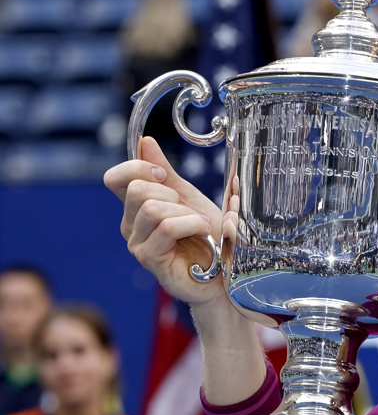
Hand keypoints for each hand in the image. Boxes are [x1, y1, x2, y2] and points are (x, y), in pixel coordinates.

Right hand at [104, 136, 225, 307]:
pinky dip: (191, 225)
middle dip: (171, 194)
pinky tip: (202, 234)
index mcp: (137, 208)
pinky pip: (166, 227)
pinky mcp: (150, 259)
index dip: (137, 167)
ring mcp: (137, 244)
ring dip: (186, 213)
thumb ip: (166, 174)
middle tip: (189, 211)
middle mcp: (131, 226)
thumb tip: (145, 142)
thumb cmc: (208, 238)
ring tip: (200, 226)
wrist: (225, 272)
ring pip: (152, 208)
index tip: (163, 174)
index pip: (115, 178)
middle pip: (137, 190)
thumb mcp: (189, 199)